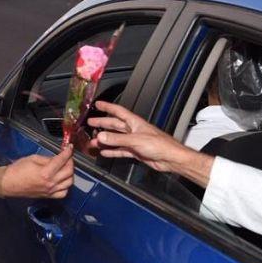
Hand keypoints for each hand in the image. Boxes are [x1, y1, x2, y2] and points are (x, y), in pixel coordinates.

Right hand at [1, 146, 73, 198]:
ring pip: (69, 182)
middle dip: (70, 162)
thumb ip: (47, 159)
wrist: (9, 183)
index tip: (69, 147)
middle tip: (67, 157)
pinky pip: (63, 193)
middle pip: (69, 172)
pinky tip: (63, 180)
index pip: (62, 160)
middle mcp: (50, 183)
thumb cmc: (18, 170)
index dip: (67, 152)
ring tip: (65, 167)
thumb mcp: (33, 158)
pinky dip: (66, 186)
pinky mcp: (48, 196)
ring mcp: (50, 191)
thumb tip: (57, 158)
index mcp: (46, 172)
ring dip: (70, 173)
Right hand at [88, 101, 212, 184]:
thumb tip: (101, 136)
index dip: (107, 107)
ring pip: (116, 139)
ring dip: (105, 139)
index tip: (97, 104)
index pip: (118, 111)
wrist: (170, 158)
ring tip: (93, 141)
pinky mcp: (136, 152)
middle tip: (91, 123)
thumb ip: (117, 139)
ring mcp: (135, 141)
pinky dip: (112, 151)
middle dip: (102, 123)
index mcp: (135, 123)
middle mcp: (134, 130)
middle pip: (115, 125)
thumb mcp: (135, 140)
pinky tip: (105, 152)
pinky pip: (121, 150)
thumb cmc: (159, 145)